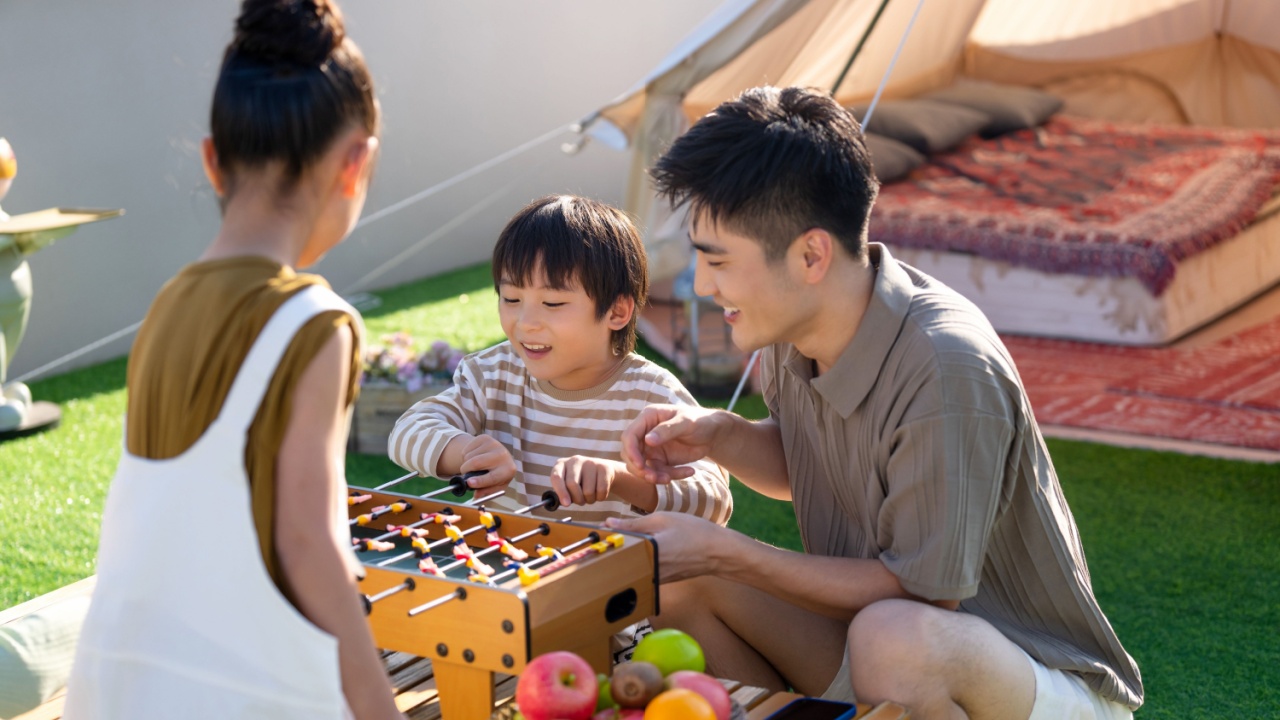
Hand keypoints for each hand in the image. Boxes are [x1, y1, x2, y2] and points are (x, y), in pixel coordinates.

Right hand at [457, 434, 515, 490]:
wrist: (498, 456)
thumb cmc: (496, 474)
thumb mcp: (494, 486)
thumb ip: (486, 492)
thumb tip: (476, 495)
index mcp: (508, 470)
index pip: (493, 477)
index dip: (480, 481)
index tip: (469, 483)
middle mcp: (503, 455)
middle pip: (476, 463)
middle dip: (466, 470)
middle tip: (464, 474)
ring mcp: (494, 444)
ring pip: (469, 456)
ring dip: (465, 463)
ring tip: (472, 466)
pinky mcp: (485, 438)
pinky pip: (467, 448)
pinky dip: (465, 455)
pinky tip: (473, 456)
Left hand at [549, 456, 622, 506]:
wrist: (604, 472)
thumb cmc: (582, 482)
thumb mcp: (569, 484)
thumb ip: (563, 492)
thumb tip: (564, 503)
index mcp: (562, 464)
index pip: (556, 477)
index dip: (560, 492)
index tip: (566, 504)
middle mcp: (575, 460)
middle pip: (572, 484)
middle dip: (577, 499)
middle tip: (581, 501)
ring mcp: (590, 462)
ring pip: (588, 491)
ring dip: (589, 500)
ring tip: (590, 495)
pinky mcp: (604, 467)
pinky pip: (601, 490)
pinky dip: (600, 497)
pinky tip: (599, 492)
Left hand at [603, 512, 727, 582]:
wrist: (718, 553)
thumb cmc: (693, 532)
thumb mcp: (662, 519)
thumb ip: (633, 523)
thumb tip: (608, 523)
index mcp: (648, 552)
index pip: (616, 547)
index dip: (602, 539)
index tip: (592, 531)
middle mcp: (649, 570)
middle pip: (619, 562)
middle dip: (609, 549)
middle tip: (603, 537)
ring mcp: (654, 579)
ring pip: (629, 568)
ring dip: (621, 556)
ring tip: (617, 542)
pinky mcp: (659, 582)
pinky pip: (640, 571)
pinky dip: (634, 561)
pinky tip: (636, 550)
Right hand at [620, 404, 725, 483]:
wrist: (713, 433)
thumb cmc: (700, 421)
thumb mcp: (686, 422)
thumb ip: (667, 430)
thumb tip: (648, 440)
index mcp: (648, 418)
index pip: (629, 436)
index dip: (631, 451)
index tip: (640, 465)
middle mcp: (646, 433)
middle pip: (630, 455)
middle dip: (640, 469)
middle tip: (653, 478)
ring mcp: (652, 448)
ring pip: (642, 468)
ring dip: (654, 476)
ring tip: (669, 479)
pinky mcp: (661, 460)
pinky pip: (659, 473)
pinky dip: (672, 476)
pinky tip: (690, 471)